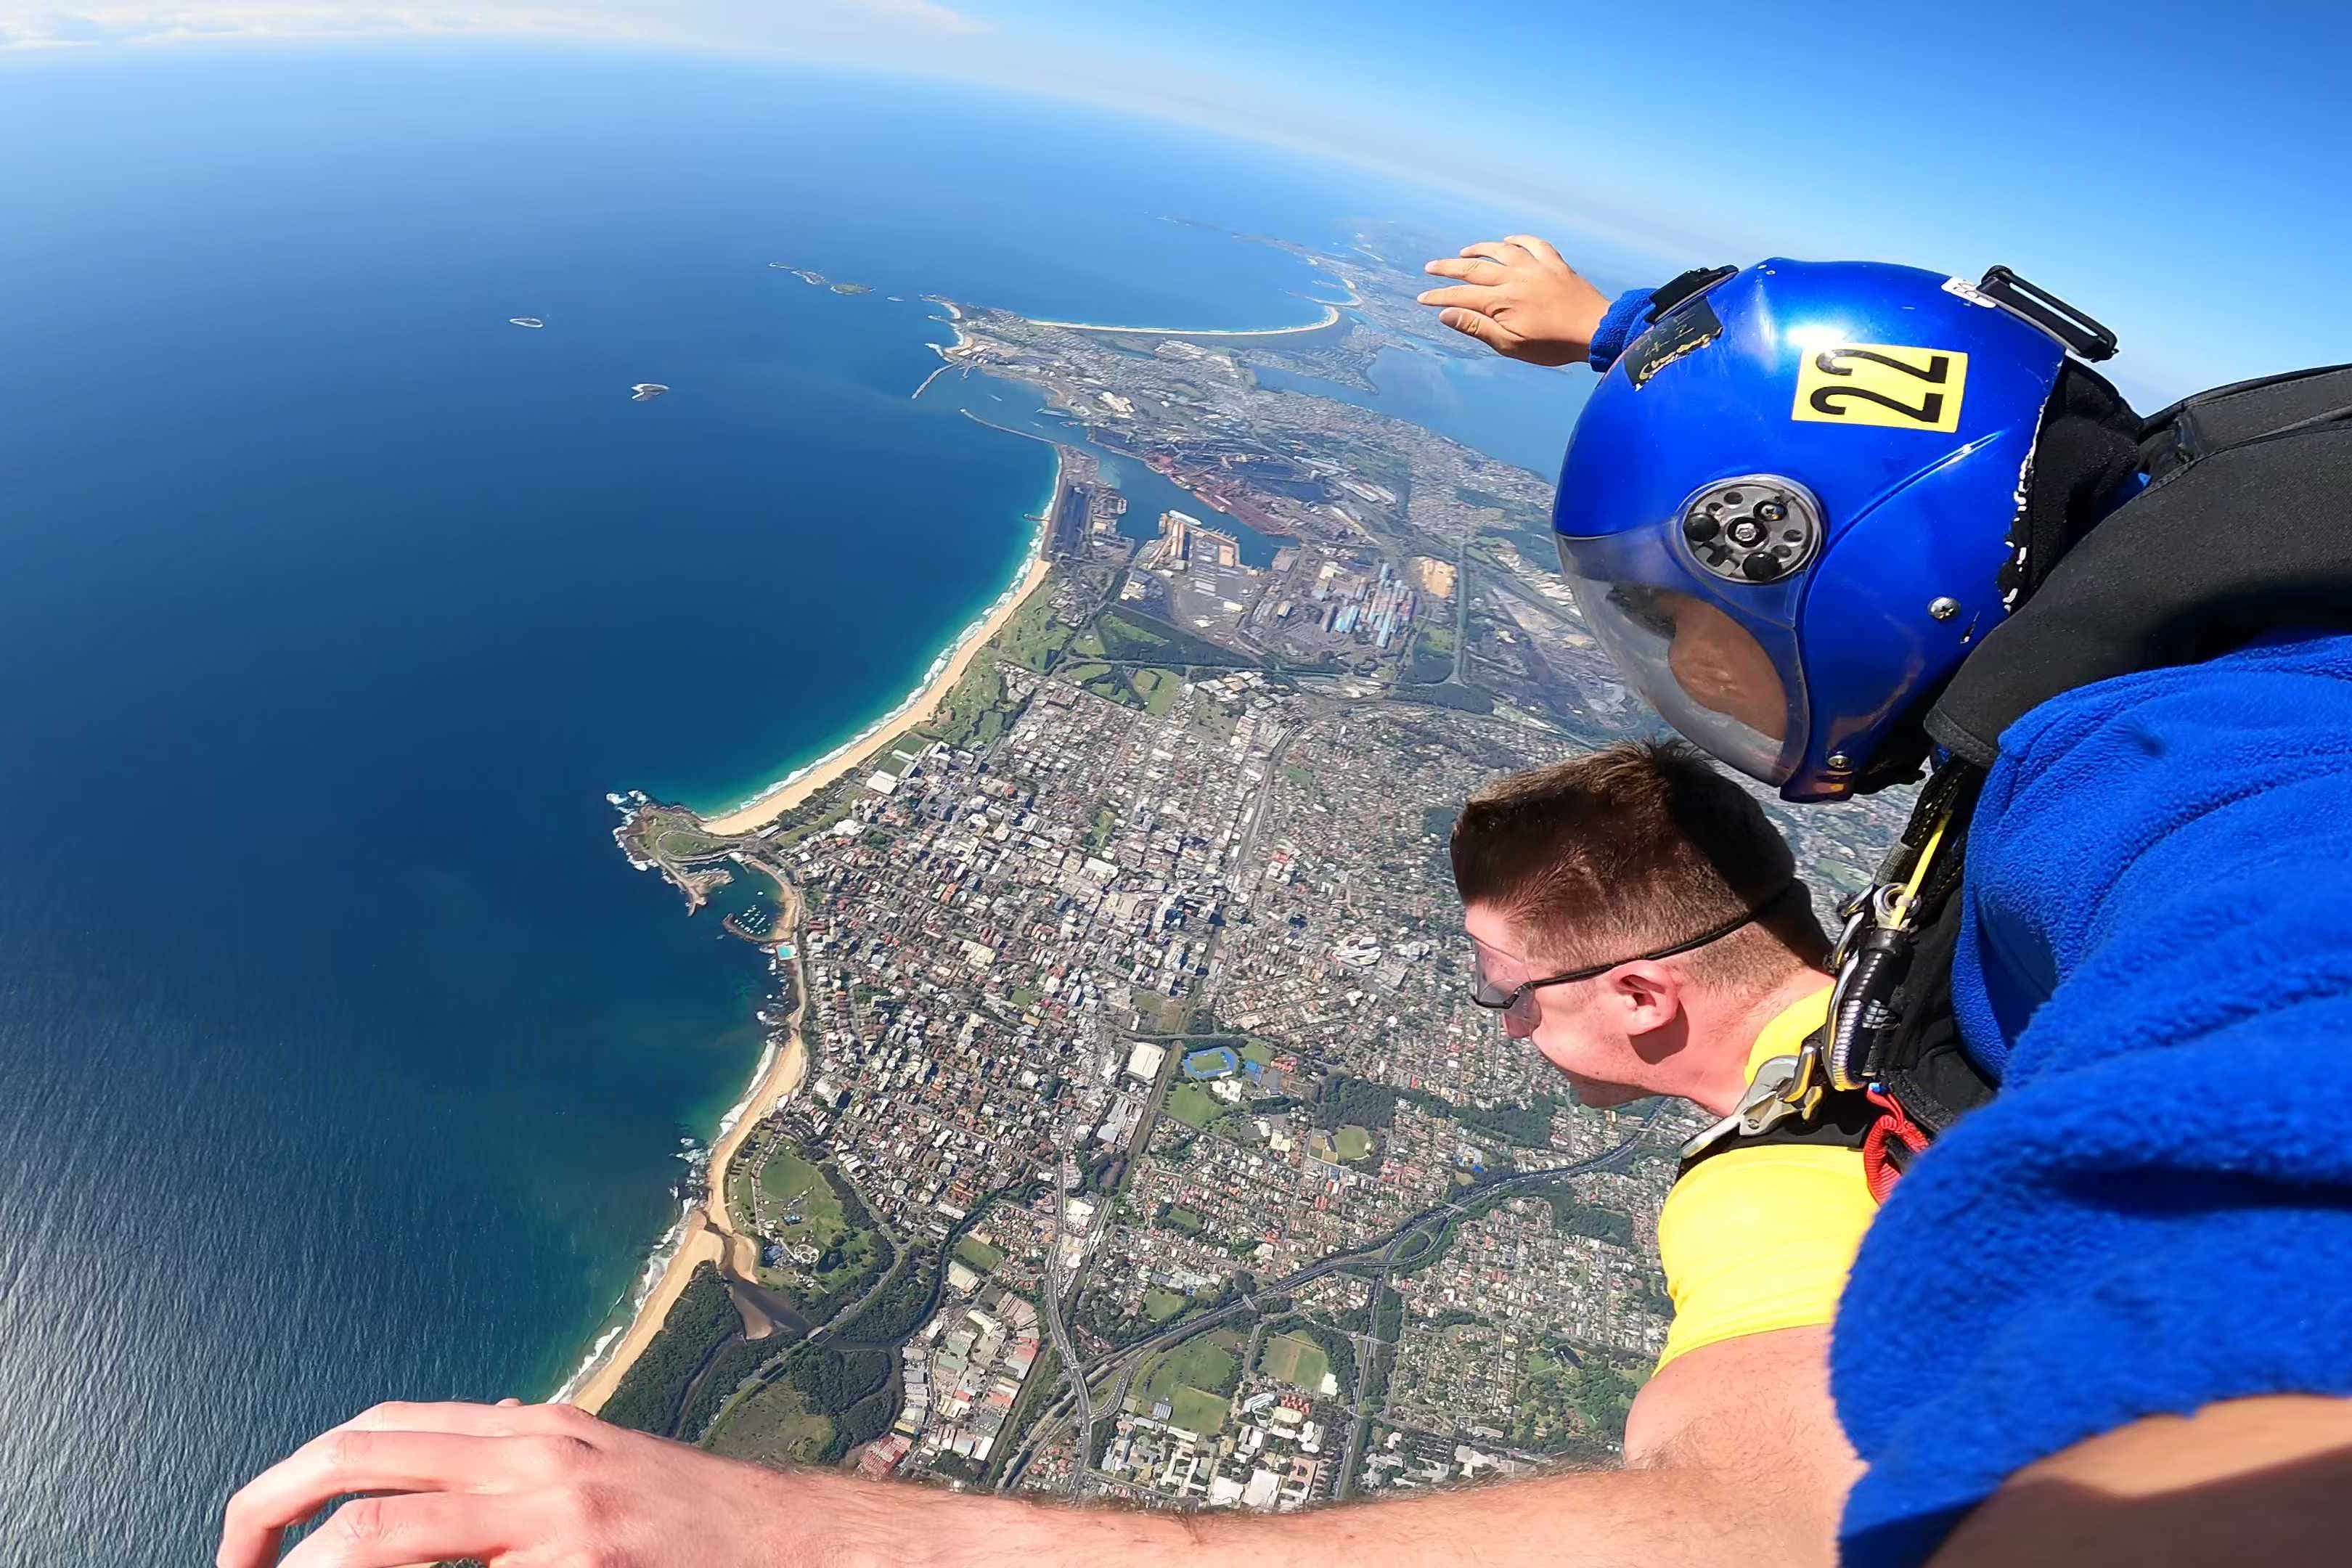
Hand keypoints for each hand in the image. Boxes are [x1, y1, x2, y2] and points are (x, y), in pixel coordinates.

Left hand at [216, 1399, 815, 1567]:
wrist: (790, 1542)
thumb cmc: (691, 1518)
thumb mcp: (601, 1461)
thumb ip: (522, 1454)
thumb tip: (459, 1432)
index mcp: (533, 1430)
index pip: (381, 1429)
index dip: (297, 1474)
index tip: (255, 1532)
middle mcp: (536, 1460)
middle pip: (363, 1464)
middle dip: (270, 1515)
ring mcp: (555, 1520)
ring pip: (386, 1536)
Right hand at [1418, 236, 1608, 366]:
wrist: (1596, 329)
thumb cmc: (1553, 344)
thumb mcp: (1510, 344)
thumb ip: (1477, 327)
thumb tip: (1446, 314)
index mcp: (1502, 300)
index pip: (1461, 296)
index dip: (1440, 296)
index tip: (1422, 298)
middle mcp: (1515, 277)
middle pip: (1475, 268)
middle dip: (1449, 268)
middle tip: (1431, 267)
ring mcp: (1536, 267)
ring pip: (1501, 251)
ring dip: (1480, 249)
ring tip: (1465, 251)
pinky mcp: (1555, 264)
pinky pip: (1534, 244)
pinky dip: (1519, 239)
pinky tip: (1509, 240)